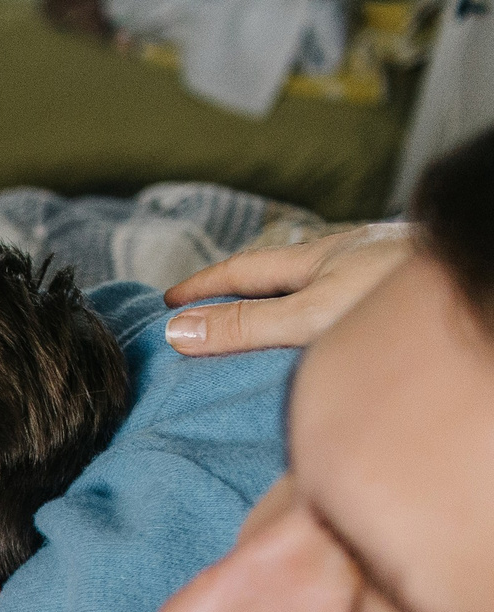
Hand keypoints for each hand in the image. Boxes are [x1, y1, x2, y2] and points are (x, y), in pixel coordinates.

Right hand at [163, 224, 413, 353]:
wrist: (468, 283)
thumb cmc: (396, 294)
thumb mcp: (308, 316)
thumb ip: (244, 328)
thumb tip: (174, 332)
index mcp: (318, 259)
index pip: (244, 270)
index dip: (203, 287)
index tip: (166, 304)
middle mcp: (349, 259)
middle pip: (284, 274)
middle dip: (243, 291)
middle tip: (206, 314)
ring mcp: (380, 272)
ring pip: (322, 286)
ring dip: (290, 302)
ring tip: (266, 324)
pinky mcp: (404, 292)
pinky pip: (350, 302)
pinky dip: (326, 314)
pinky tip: (337, 330)